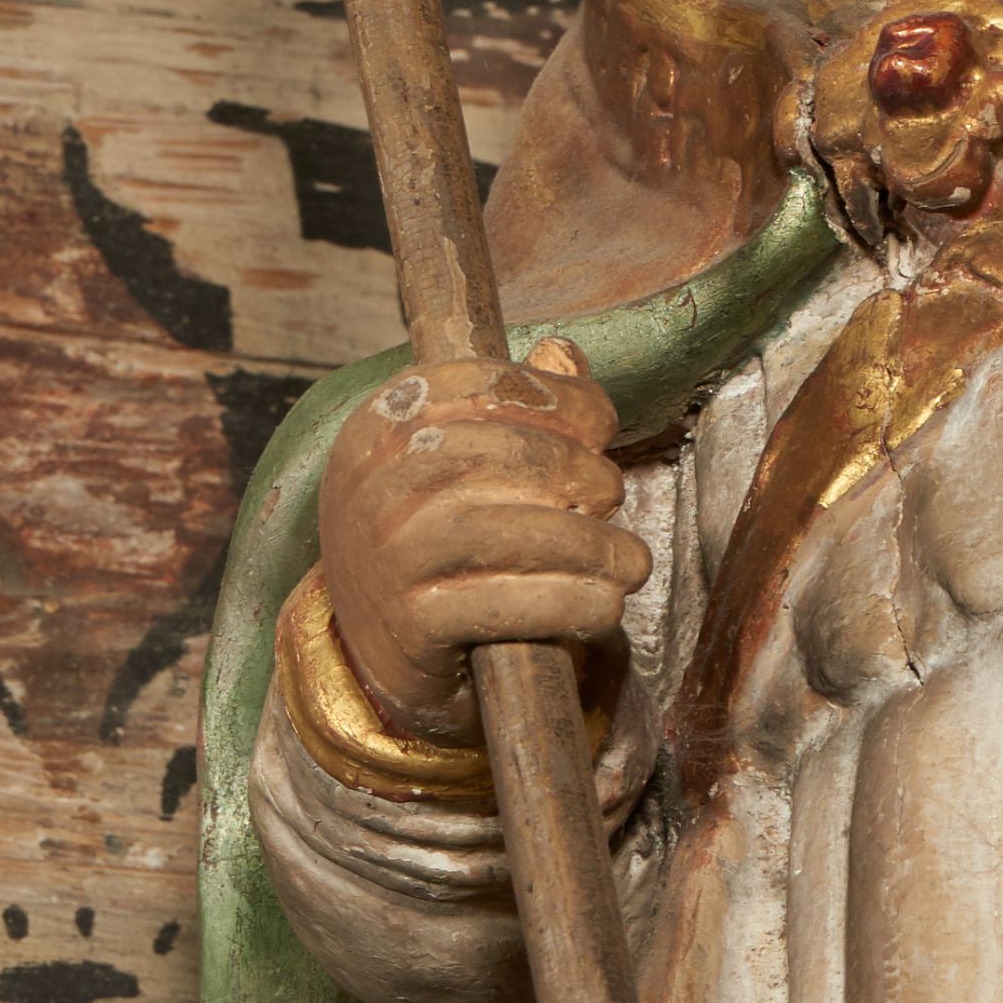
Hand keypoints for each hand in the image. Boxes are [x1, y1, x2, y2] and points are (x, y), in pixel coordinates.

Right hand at [319, 351, 647, 736]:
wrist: (375, 650)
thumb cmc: (431, 542)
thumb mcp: (451, 464)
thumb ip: (509, 406)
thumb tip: (565, 352)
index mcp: (380, 427)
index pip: (479, 385)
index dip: (556, 400)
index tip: (599, 429)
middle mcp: (373, 487)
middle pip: (502, 455)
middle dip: (578, 473)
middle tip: (610, 497)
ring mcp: (386, 558)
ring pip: (507, 533)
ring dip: (590, 546)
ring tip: (629, 561)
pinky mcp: (409, 625)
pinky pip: (502, 605)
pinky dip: (568, 602)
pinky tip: (604, 604)